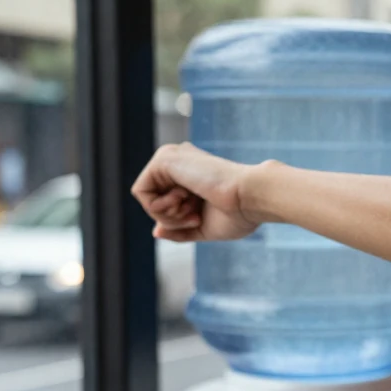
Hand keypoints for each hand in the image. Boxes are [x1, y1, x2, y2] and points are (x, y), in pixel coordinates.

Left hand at [131, 142, 261, 241]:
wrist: (249, 198)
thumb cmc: (238, 214)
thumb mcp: (204, 227)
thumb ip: (179, 229)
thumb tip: (155, 231)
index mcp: (193, 175)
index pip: (166, 204)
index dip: (177, 221)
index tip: (199, 219)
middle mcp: (181, 164)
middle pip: (154, 201)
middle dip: (171, 218)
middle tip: (195, 216)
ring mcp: (172, 159)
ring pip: (146, 197)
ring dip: (167, 214)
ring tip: (191, 209)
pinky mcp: (163, 159)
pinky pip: (140, 191)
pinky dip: (158, 207)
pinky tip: (182, 200)